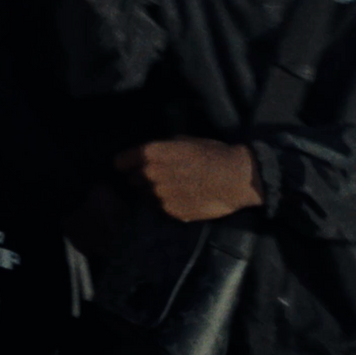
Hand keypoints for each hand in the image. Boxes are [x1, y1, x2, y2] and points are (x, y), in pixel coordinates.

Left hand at [115, 137, 262, 222]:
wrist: (234, 179)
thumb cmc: (211, 154)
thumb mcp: (183, 141)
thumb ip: (160, 150)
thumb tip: (148, 157)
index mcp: (151, 154)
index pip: (121, 161)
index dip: (125, 163)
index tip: (128, 166)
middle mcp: (150, 175)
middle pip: (132, 180)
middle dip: (141, 178)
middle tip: (159, 176)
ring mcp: (159, 196)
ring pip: (145, 196)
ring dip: (153, 192)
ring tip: (173, 187)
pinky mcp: (170, 213)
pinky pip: (159, 208)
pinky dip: (166, 204)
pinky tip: (182, 198)